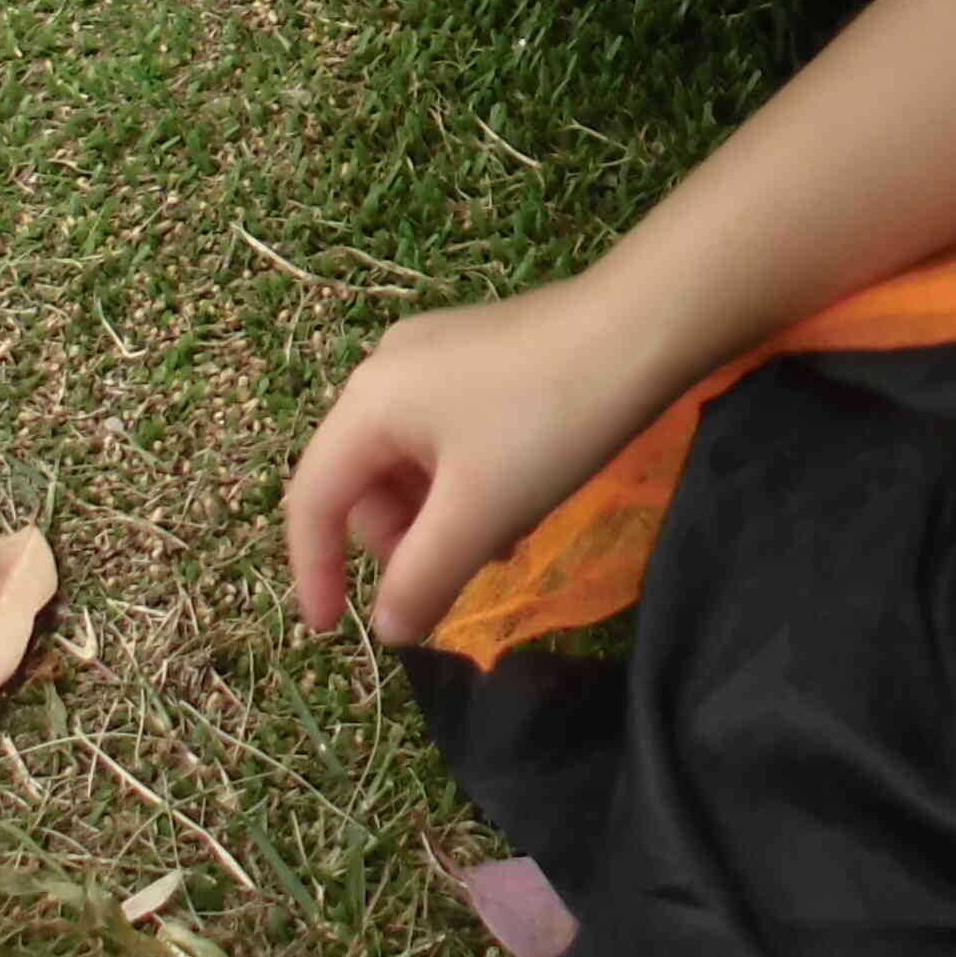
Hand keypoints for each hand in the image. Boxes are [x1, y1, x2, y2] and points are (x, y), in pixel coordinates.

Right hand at [285, 276, 687, 644]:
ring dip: (439, 518)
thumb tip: (388, 627)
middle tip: (457, 577)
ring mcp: (434, 355)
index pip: (313, 501)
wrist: (643, 327)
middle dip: (399, 542)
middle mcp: (387, 370)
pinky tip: (517, 505)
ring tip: (501, 545)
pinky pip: (446, 436)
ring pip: (409, 462)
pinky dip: (466, 483)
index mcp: (368, 402)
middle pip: (362, 481)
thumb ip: (423, 577)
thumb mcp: (480, 513)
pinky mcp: (479, 355)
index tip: (334, 629)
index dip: (315, 571)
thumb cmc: (548, 421)